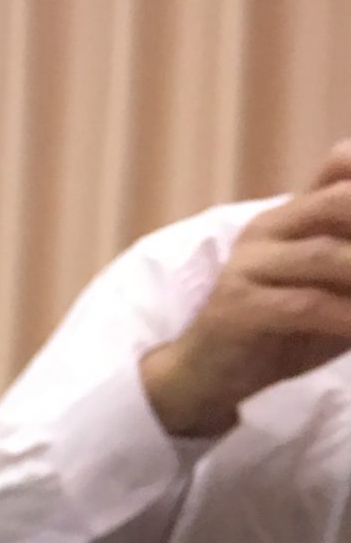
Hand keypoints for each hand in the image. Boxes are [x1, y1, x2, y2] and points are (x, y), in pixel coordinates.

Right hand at [141, 141, 350, 437]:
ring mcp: (248, 267)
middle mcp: (268, 229)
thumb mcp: (333, 288)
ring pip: (327, 256)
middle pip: (339, 200)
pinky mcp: (235, 309)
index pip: (340, 167)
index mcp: (292, 214)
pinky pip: (304, 306)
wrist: (206, 375)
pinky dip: (347, 318)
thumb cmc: (280, 330)